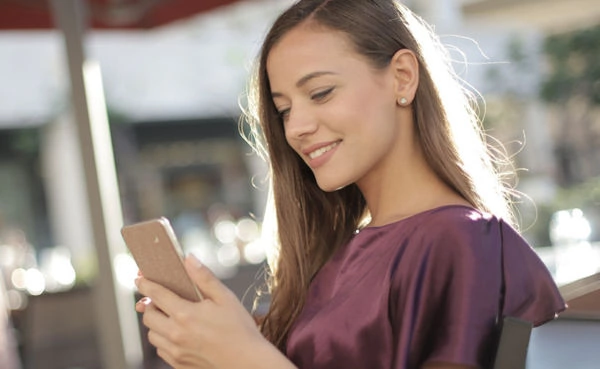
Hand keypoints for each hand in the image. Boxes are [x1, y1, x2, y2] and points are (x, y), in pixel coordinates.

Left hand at [135, 254, 291, 368]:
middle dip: (149, 304)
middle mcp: (176, 334)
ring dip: (156, 323)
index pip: (156, 295)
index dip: (146, 284)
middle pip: (148, 316)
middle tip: (159, 299)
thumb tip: (188, 259)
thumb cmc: (240, 329)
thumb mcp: (226, 298)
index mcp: (185, 314)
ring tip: (170, 316)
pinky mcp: (178, 364)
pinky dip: (163, 339)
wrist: (247, 362)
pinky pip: (160, 349)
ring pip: (152, 334)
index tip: (139, 278)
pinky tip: (178, 333)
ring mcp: (176, 351)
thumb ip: (204, 277)